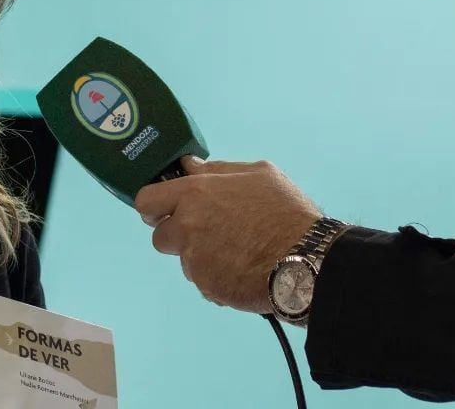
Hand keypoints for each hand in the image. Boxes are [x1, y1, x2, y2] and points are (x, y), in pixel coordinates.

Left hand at [134, 158, 321, 311]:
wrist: (308, 261)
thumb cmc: (285, 211)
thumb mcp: (258, 173)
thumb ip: (216, 170)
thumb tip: (190, 166)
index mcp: (195, 193)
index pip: (146, 200)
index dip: (152, 205)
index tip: (162, 209)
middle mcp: (187, 227)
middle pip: (160, 236)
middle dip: (177, 234)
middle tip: (205, 232)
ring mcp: (195, 261)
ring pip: (184, 260)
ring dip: (200, 257)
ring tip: (234, 251)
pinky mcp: (208, 287)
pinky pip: (203, 281)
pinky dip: (216, 277)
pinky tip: (242, 269)